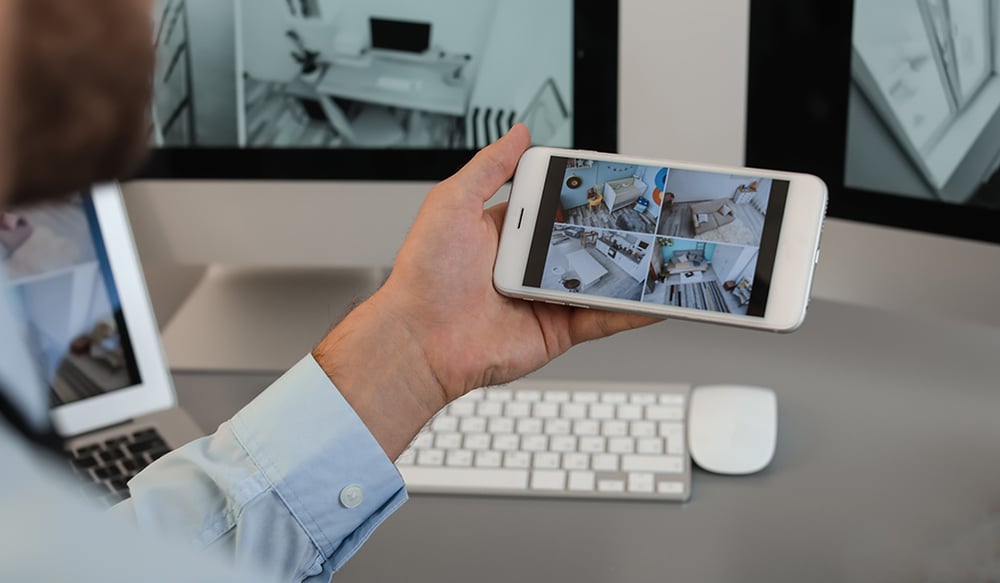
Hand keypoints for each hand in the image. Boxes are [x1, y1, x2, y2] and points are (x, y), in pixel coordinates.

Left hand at [314, 124, 659, 457]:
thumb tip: (518, 134)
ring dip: (632, 269)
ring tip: (662, 252)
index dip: (581, 194)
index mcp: (506, 233)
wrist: (420, 341)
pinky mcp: (557, 330)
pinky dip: (631, 310)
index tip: (611, 181)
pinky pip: (602, 318)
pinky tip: (656, 298)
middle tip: (649, 215)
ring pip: (600, 279)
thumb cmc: (424, 276)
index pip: (554, 205)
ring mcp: (545, 298)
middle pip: (584, 241)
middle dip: (615, 229)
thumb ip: (489, 168)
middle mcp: (527, 265)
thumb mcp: (452, 203)